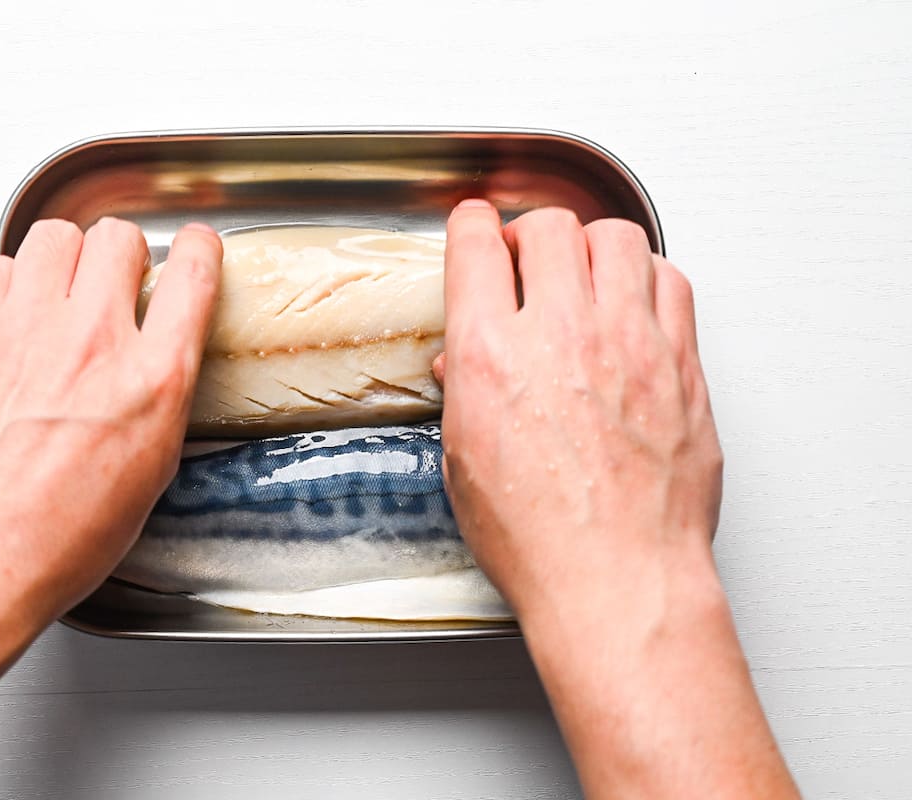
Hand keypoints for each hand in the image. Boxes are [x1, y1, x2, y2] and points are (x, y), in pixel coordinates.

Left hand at [0, 217, 221, 619]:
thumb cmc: (54, 536)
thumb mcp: (148, 474)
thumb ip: (156, 398)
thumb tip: (155, 364)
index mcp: (151, 380)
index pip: (191, 273)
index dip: (196, 251)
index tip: (192, 250)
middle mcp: (91, 341)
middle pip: (118, 239)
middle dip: (124, 256)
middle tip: (115, 283)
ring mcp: (24, 328)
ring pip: (55, 237)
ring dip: (66, 259)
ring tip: (60, 294)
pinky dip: (10, 285)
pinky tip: (11, 321)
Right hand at [438, 202, 797, 798]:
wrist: (615, 579)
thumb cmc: (539, 539)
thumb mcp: (464, 463)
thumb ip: (467, 394)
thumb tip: (466, 363)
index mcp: (491, 355)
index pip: (478, 245)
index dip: (472, 226)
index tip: (476, 228)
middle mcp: (560, 334)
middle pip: (550, 228)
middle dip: (530, 232)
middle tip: (527, 253)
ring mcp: (628, 343)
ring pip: (616, 238)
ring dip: (591, 244)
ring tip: (584, 267)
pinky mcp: (680, 363)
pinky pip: (671, 281)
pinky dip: (647, 275)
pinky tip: (635, 298)